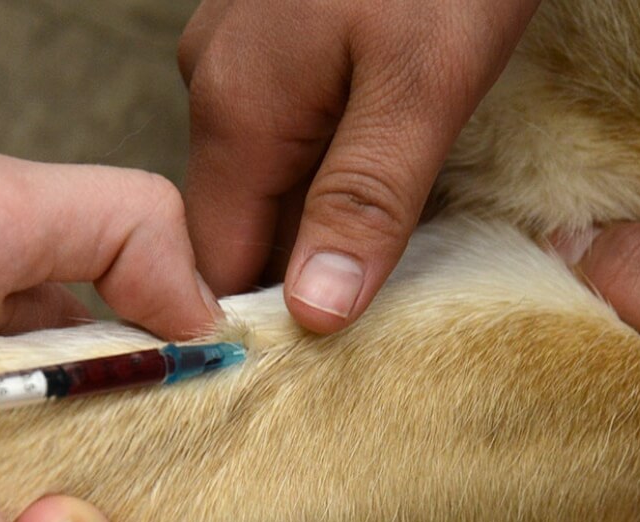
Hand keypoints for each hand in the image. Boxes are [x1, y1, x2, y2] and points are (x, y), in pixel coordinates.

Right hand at [180, 0, 539, 331]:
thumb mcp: (424, 82)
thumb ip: (366, 198)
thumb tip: (316, 313)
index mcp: (236, 110)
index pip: (220, 259)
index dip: (268, 321)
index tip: (329, 370)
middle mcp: (215, 81)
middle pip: (243, 218)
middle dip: (302, 273)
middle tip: (377, 331)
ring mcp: (241, 51)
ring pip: (269, 173)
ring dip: (322, 220)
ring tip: (390, 262)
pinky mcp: (277, 32)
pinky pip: (290, 125)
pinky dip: (331, 163)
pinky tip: (385, 174)